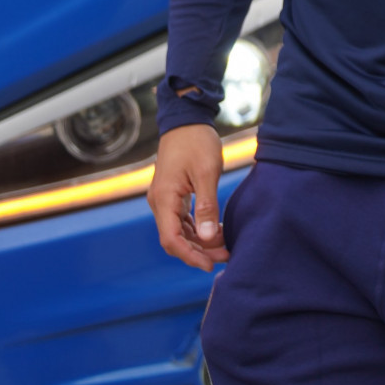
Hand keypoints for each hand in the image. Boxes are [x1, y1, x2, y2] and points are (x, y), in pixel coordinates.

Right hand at [147, 125, 227, 271]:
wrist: (187, 120)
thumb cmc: (196, 142)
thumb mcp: (206, 172)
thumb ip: (206, 206)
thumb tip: (207, 237)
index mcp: (164, 198)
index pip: (172, 239)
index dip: (191, 256)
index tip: (211, 264)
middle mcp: (159, 202)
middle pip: (175, 239)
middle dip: (198, 251)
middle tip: (225, 254)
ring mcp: (164, 199)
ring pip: (179, 231)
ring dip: (199, 241)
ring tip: (224, 246)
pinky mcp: (172, 195)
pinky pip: (181, 220)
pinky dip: (196, 229)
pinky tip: (215, 231)